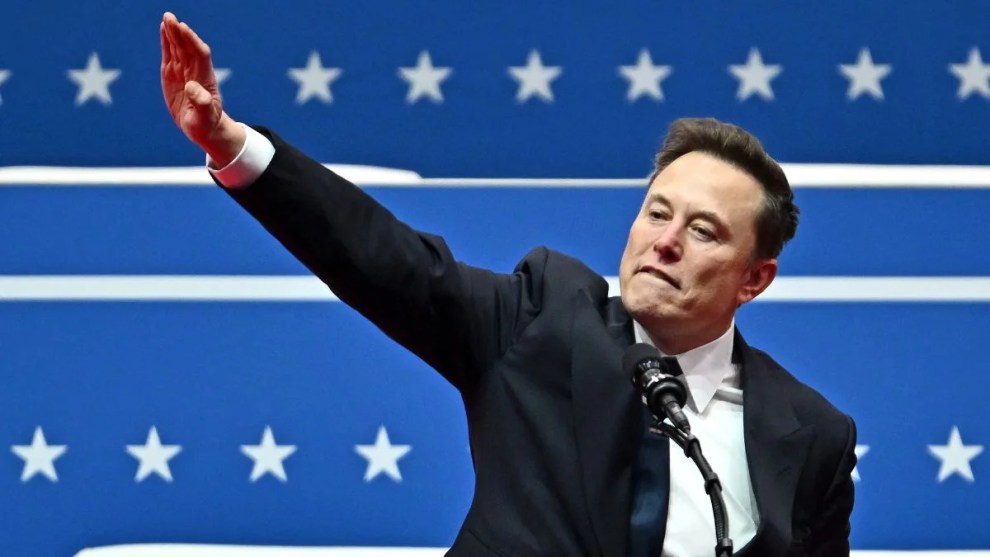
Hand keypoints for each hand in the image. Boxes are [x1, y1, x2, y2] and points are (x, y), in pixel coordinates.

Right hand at [160, 12, 243, 165]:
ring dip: (172, 33)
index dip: (192, 41)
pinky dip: (166, 42)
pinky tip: (164, 29)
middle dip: (179, 32)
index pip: (200, 55)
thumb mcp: (205, 117)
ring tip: (167, 18)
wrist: (203, 127)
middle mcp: (194, 72)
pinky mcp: (173, 74)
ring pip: (178, 48)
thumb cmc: (206, 123)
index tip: (184, 29)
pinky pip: (170, 54)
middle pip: (187, 47)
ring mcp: (183, 72)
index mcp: (205, 80)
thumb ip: (201, 102)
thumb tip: (192, 86)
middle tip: (170, 17)